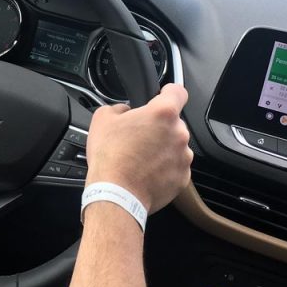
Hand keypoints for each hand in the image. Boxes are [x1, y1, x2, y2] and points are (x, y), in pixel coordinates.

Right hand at [84, 83, 192, 213]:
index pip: (177, 91)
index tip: (163, 96)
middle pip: (174, 122)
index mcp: (163, 113)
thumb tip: (125, 112)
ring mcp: (183, 156)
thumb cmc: (111, 157)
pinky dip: (165, 168)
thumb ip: (119, 108)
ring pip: (176, 145)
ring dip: (163, 148)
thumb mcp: (103, 119)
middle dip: (159, 127)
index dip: (168, 92)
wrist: (116, 194)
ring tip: (141, 158)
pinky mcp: (183, 177)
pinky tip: (147, 172)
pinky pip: (176, 166)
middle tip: (139, 137)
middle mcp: (179, 133)